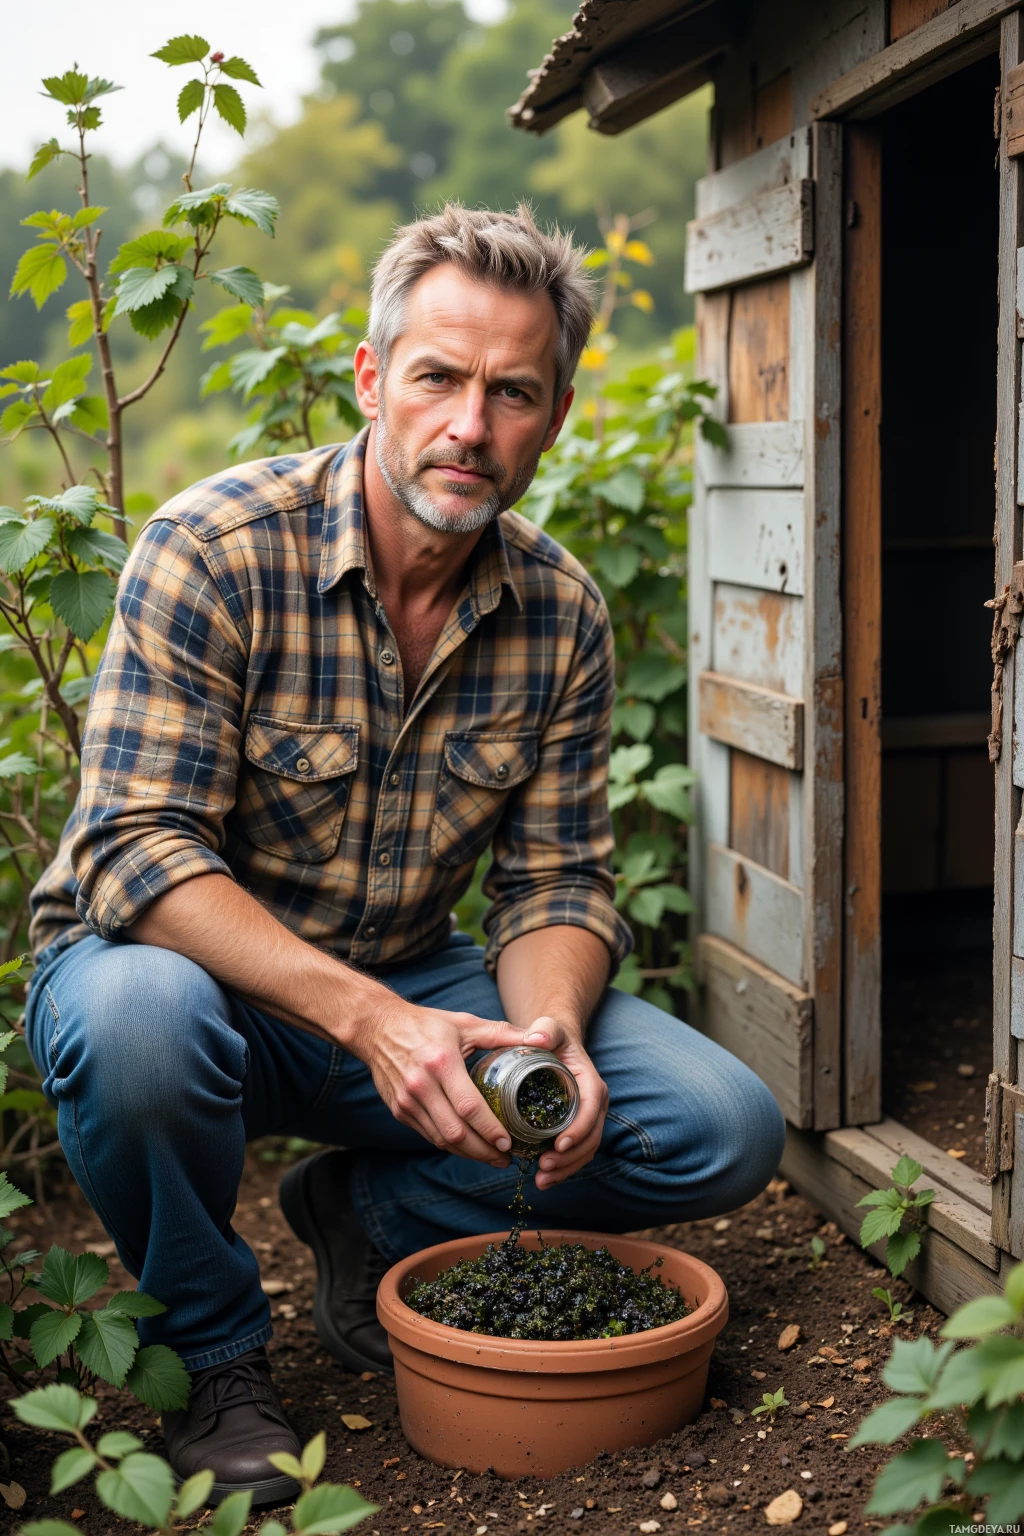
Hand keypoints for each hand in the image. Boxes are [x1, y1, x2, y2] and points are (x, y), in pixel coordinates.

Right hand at [358, 998, 525, 1165]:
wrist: (377, 1027)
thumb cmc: (426, 1024)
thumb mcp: (465, 1023)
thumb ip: (502, 1033)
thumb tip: (538, 1040)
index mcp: (441, 1062)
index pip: (469, 1107)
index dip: (490, 1130)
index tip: (509, 1142)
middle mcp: (421, 1085)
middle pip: (455, 1132)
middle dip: (483, 1151)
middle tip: (506, 1158)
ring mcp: (407, 1101)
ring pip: (441, 1140)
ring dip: (468, 1154)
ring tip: (492, 1157)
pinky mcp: (400, 1110)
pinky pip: (429, 1135)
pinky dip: (451, 1145)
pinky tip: (469, 1146)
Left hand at [521, 1015, 607, 1188]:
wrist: (554, 1046)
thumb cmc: (551, 1036)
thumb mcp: (550, 1028)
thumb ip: (546, 1029)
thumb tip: (537, 1038)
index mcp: (590, 1082)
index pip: (591, 1109)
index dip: (579, 1129)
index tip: (559, 1144)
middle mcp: (594, 1103)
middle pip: (591, 1137)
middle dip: (570, 1157)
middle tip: (543, 1168)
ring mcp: (586, 1118)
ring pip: (585, 1150)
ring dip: (566, 1169)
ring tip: (541, 1180)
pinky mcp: (575, 1128)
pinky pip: (575, 1153)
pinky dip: (562, 1169)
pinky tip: (543, 1180)